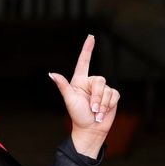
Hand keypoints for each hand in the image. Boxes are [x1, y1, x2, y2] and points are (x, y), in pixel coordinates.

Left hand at [49, 35, 119, 157]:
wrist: (91, 128)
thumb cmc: (77, 115)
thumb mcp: (69, 99)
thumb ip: (63, 85)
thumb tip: (51, 74)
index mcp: (79, 81)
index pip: (84, 61)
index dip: (87, 49)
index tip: (91, 36)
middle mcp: (91, 83)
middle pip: (99, 80)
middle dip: (96, 96)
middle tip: (91, 108)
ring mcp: (102, 89)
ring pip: (107, 89)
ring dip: (102, 103)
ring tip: (96, 112)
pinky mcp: (112, 96)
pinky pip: (114, 95)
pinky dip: (109, 104)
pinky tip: (103, 112)